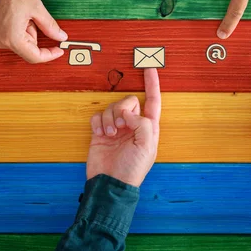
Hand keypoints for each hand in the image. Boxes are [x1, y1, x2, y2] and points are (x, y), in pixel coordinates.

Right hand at [0, 0, 67, 63]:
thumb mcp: (36, 8)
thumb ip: (50, 26)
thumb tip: (60, 36)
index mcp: (12, 39)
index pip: (34, 57)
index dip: (49, 54)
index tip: (57, 50)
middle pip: (24, 47)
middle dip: (32, 33)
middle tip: (30, 16)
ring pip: (13, 41)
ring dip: (20, 30)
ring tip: (16, 13)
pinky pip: (1, 35)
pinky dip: (8, 28)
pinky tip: (7, 14)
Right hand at [87, 68, 161, 186]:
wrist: (110, 183)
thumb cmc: (132, 169)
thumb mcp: (146, 146)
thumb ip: (142, 123)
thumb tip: (128, 112)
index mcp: (147, 127)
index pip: (152, 100)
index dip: (152, 84)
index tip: (150, 68)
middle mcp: (132, 125)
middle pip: (128, 101)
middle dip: (122, 110)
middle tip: (120, 128)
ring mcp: (116, 128)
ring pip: (111, 107)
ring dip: (109, 120)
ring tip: (110, 135)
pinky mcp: (100, 132)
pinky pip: (97, 116)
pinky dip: (98, 123)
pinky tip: (100, 136)